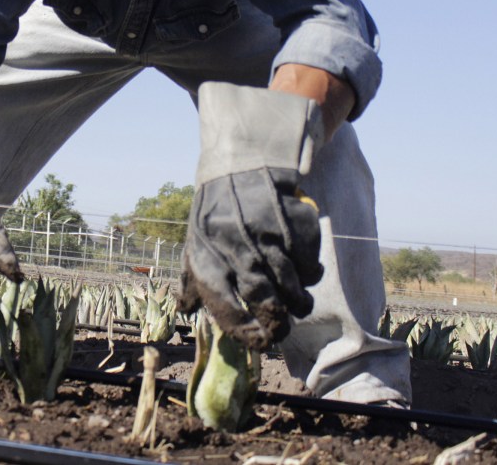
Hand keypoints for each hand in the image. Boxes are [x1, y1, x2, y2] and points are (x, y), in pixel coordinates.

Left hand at [178, 83, 324, 349]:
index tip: (257, 340)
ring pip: (293, 283)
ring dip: (298, 299)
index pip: (222, 304)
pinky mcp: (294, 216)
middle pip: (264, 298)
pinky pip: (309, 258)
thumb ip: (192, 276)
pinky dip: (311, 270)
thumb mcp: (195, 235)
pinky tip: (305, 268)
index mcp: (206, 249)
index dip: (242, 331)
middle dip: (278, 322)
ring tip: (297, 301)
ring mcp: (268, 228)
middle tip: (283, 328)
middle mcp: (235, 241)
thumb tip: (186, 310)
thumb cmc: (216, 205)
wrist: (243, 155)